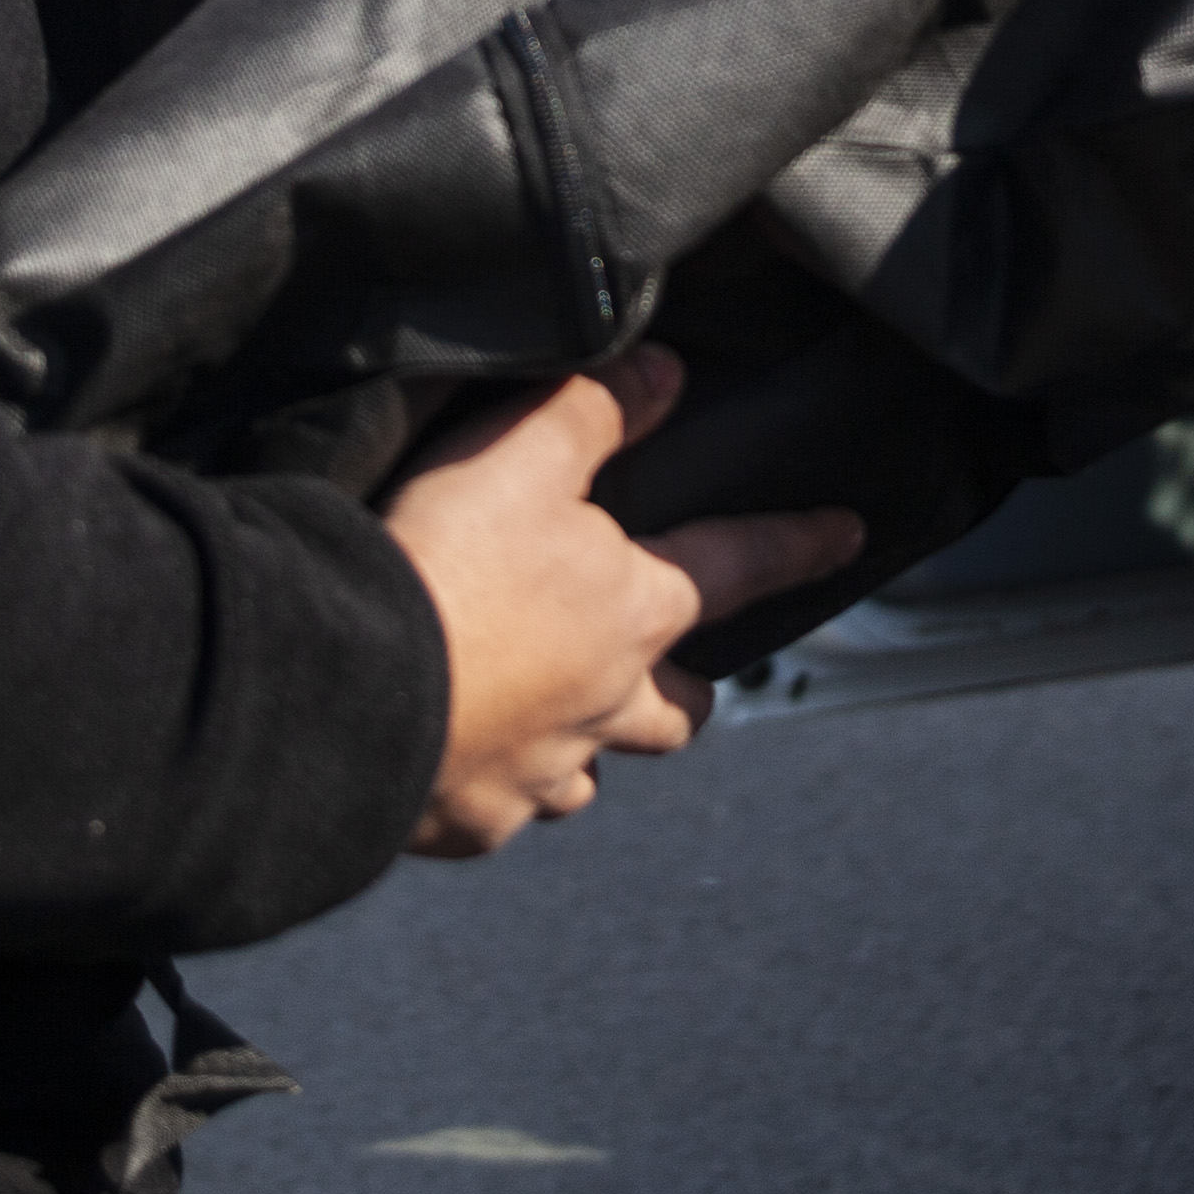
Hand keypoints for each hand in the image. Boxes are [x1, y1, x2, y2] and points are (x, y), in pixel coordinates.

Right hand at [379, 346, 863, 857]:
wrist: (346, 693)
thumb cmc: (447, 565)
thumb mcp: (519, 454)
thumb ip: (593, 410)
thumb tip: (664, 373)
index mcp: (636, 613)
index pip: (742, 565)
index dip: (797, 543)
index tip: (847, 536)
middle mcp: (607, 706)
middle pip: (678, 711)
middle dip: (684, 691)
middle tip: (666, 669)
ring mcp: (541, 775)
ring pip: (589, 773)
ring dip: (581, 746)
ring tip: (545, 716)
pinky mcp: (474, 819)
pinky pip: (502, 808)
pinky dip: (492, 783)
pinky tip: (456, 756)